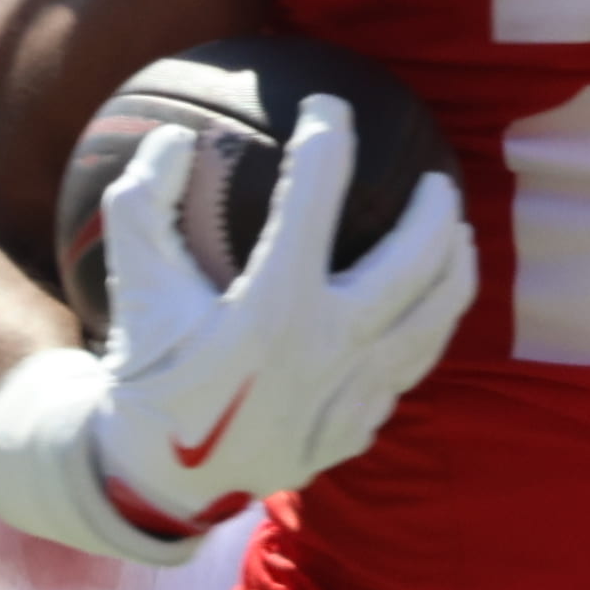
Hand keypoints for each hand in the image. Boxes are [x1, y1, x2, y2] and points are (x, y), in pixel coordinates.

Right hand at [90, 101, 477, 522]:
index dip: (326, 137)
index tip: (327, 108)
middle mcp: (326, 349)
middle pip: (414, 261)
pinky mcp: (359, 428)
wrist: (160, 481)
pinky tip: (423, 307)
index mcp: (272, 308)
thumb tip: (177, 137)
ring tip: (457, 234)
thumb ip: (143, 202)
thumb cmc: (148, 372)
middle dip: (434, 209)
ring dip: (454, 269)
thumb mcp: (132, 284)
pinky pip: (409, 369)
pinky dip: (425, 329)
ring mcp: (351, 395)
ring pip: (433, 320)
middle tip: (435, 179)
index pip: (316, 197)